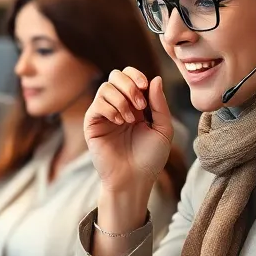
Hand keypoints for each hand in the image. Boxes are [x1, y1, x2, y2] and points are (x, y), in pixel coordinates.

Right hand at [85, 68, 172, 237]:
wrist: (134, 179)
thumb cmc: (150, 158)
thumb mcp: (163, 129)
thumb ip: (160, 104)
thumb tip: (155, 78)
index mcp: (135, 105)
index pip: (130, 77)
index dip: (137, 76)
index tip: (145, 87)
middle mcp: (118, 106)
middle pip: (116, 75)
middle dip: (129, 84)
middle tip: (140, 104)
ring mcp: (104, 114)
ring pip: (105, 87)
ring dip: (121, 99)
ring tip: (130, 120)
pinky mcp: (92, 124)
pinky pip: (97, 104)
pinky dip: (110, 108)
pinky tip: (120, 122)